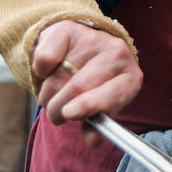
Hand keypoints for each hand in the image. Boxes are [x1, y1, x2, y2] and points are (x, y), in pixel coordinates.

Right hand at [34, 20, 143, 145]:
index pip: (114, 94)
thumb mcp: (102, 105)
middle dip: (60, 109)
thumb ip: (97, 124)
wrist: (82, 47)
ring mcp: (93, 40)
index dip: (90, 105)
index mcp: (130, 77)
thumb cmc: (95, 84)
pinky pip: (44, 59)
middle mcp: (117, 54)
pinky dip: (40, 72)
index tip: (70, 114)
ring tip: (56, 93)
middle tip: (57, 115)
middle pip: (79, 88)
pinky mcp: (68, 30)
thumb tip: (93, 141)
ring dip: (48, 96)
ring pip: (58, 78)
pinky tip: (51, 69)